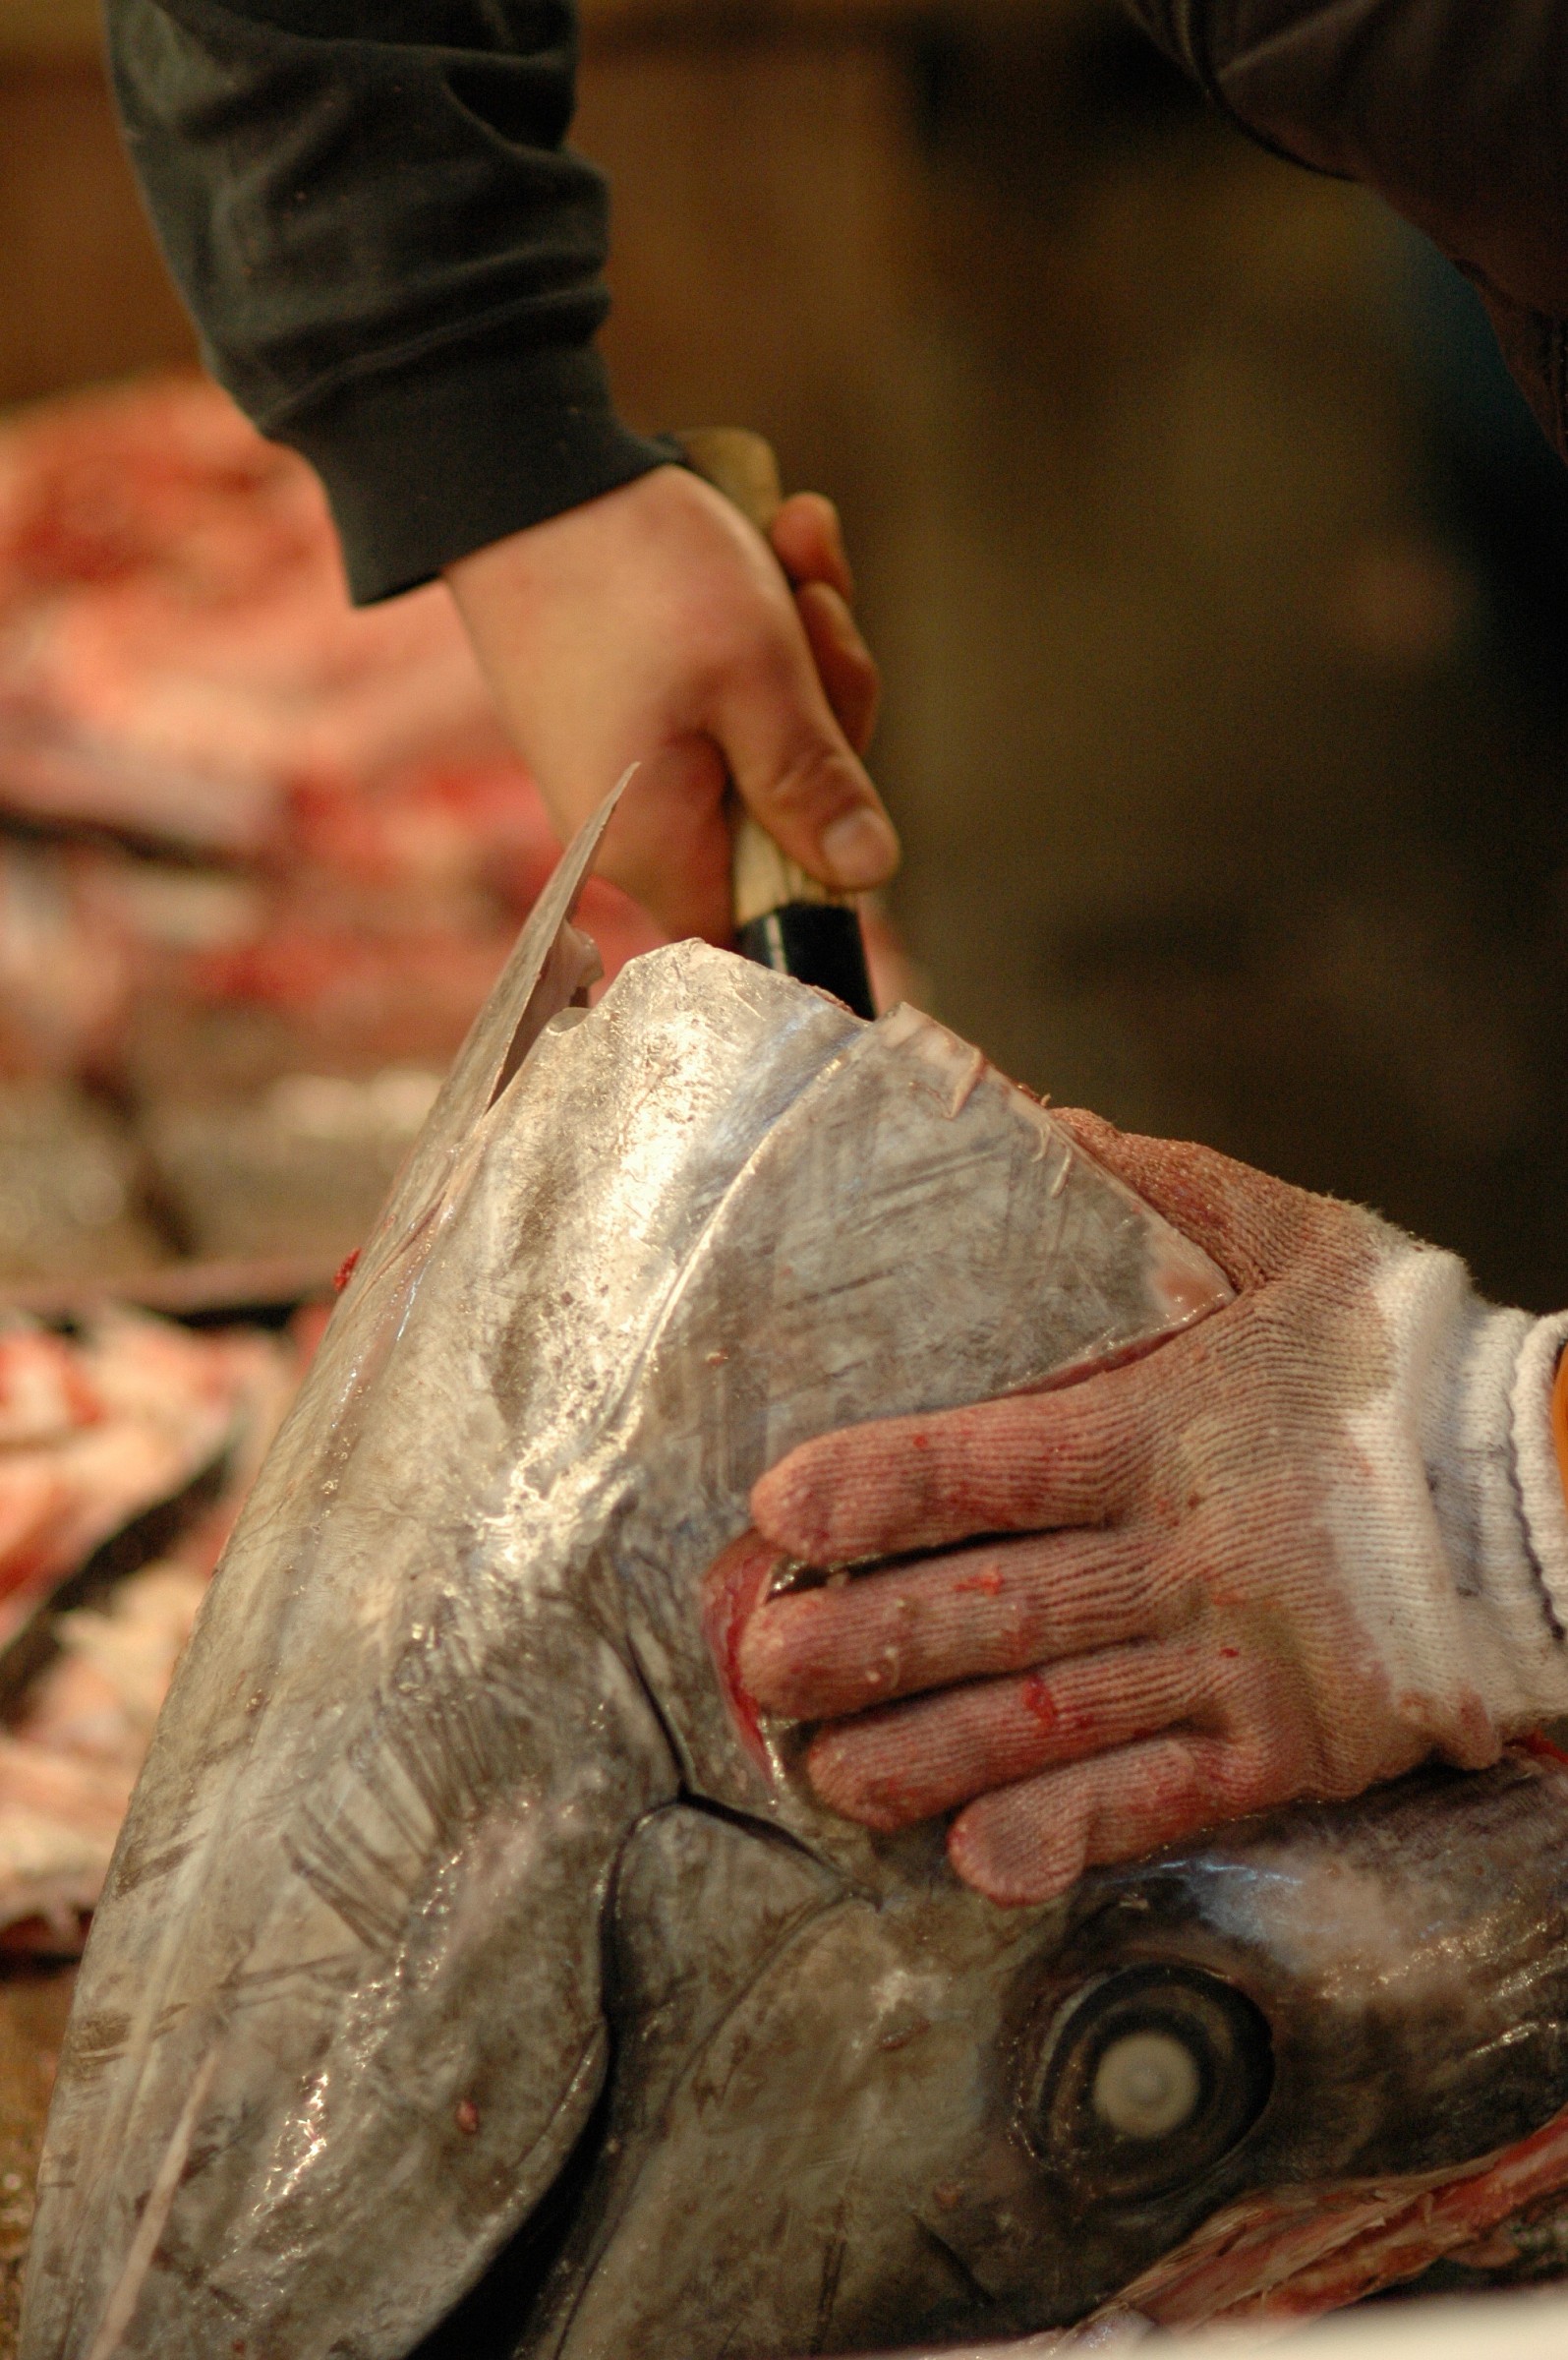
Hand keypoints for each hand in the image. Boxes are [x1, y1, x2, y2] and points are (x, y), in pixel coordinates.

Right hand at [444, 464, 892, 942]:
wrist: (514, 465)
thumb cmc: (635, 570)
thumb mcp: (756, 674)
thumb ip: (814, 782)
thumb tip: (866, 873)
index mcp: (655, 848)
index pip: (760, 932)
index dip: (822, 878)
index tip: (848, 790)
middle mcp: (633, 826)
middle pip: (780, 826)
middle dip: (826, 711)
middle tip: (822, 610)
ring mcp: (630, 766)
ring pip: (763, 743)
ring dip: (802, 644)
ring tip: (795, 541)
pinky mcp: (629, 710)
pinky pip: (721, 694)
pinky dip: (757, 622)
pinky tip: (774, 539)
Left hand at [736, 1114, 1567, 1903]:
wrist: (1559, 1493)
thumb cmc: (1410, 1358)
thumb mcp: (1294, 1238)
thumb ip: (1159, 1187)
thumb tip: (1036, 1119)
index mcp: (1175, 1427)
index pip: (1004, 1459)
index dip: (888, 1486)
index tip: (782, 1511)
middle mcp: (1192, 1552)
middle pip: (1002, 1606)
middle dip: (867, 1642)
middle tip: (757, 1666)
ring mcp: (1241, 1661)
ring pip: (1058, 1718)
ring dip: (928, 1752)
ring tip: (825, 1777)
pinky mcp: (1293, 1748)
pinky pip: (1166, 1801)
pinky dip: (1074, 1834)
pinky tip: (982, 1860)